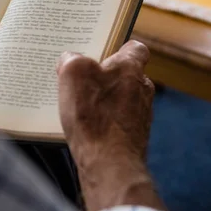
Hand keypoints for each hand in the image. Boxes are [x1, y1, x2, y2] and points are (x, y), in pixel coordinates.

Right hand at [57, 41, 164, 210]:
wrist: (109, 164)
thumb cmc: (94, 116)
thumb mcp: (73, 73)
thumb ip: (72, 58)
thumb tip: (69, 59)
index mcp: (131, 68)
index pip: (135, 48)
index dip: (120, 47)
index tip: (102, 50)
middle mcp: (141, 90)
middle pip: (124, 75)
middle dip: (102, 76)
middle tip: (78, 78)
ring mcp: (139, 116)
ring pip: (119, 100)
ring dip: (100, 101)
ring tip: (75, 106)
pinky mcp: (131, 137)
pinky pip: (114, 122)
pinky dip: (101, 122)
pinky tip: (82, 128)